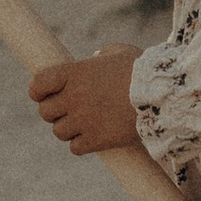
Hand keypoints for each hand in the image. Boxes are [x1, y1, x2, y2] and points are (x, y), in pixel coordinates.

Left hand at [28, 45, 143, 156]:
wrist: (163, 95)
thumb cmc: (143, 70)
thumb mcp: (120, 52)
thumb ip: (102, 55)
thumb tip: (95, 58)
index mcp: (74, 73)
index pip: (38, 83)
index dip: (37, 90)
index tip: (43, 93)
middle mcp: (74, 97)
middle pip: (45, 112)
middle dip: (55, 111)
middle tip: (70, 110)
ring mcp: (83, 120)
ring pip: (59, 132)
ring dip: (69, 129)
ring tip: (85, 123)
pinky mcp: (96, 140)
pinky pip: (75, 148)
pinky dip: (82, 144)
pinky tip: (94, 136)